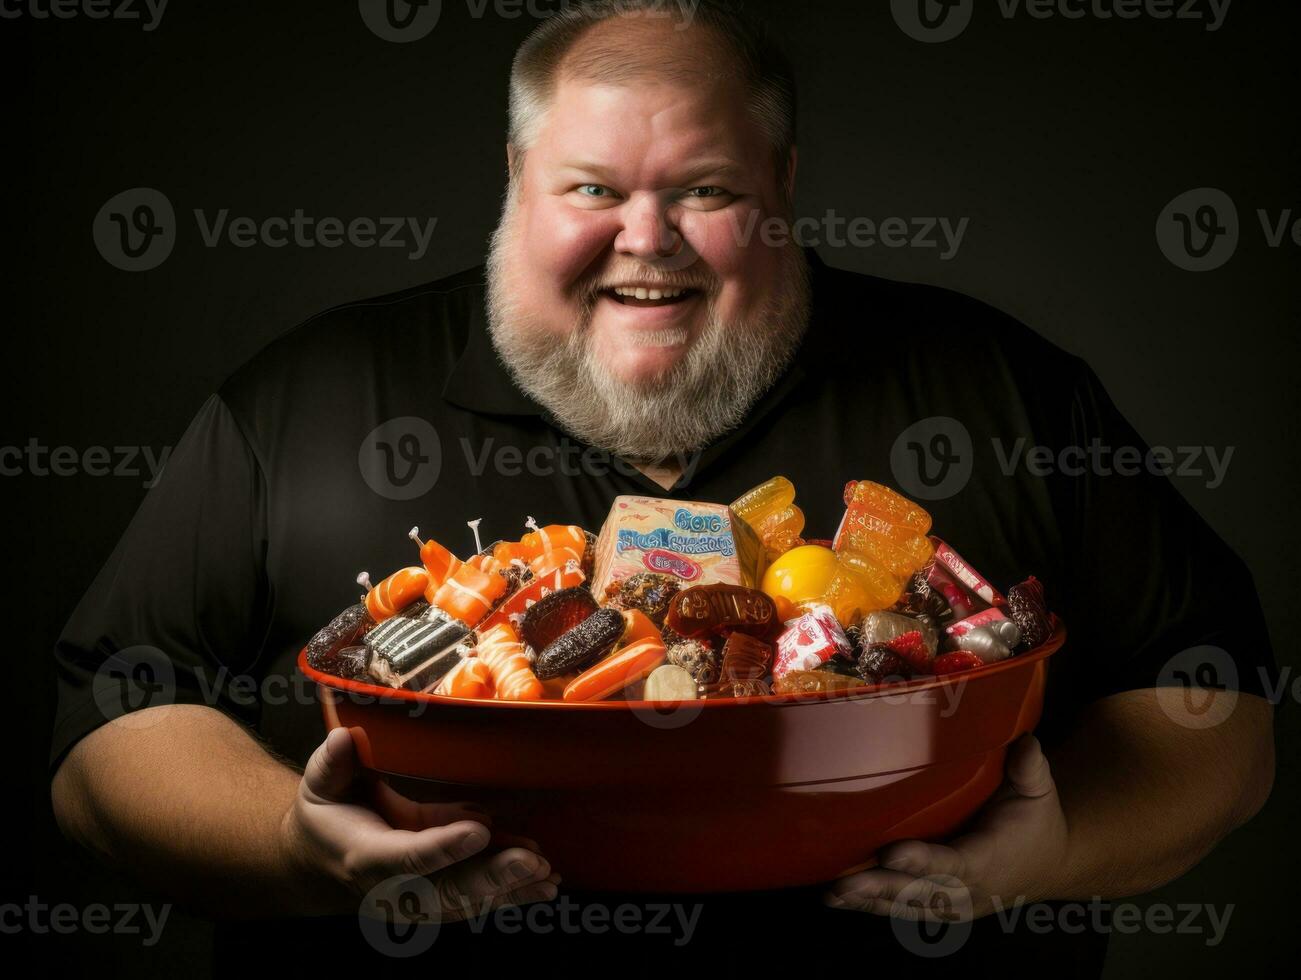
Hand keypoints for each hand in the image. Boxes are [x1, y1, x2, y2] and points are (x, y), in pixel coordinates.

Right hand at [280, 726, 558, 919]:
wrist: (321, 858)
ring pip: (468, 899)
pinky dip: (512, 893)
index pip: (406, 858)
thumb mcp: (322, 783)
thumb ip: (333, 763)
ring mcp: (418, 898)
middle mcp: (394, 887)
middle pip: (446, 889)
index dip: (442, 848)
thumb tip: (346, 739)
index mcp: (365, 856)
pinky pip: (476, 899)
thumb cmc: (328, 812)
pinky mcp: (439, 895)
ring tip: (547, 874)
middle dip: (491, 877)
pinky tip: (544, 883)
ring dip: (510, 889)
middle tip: (531, 861)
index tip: (478, 831)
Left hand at [825, 734, 1069, 919]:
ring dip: (869, 901)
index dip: (922, 861)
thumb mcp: (1038, 791)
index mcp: (990, 858)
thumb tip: (1024, 741)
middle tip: (844, 884)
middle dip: (882, 887)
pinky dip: (873, 907)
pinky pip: (905, 909)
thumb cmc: (1035, 821)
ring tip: (833, 895)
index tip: (891, 853)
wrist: (1049, 863)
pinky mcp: (941, 907)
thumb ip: (1029, 768)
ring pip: (908, 905)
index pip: (954, 863)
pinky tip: (840, 900)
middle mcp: (970, 888)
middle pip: (921, 891)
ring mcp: (954, 903)